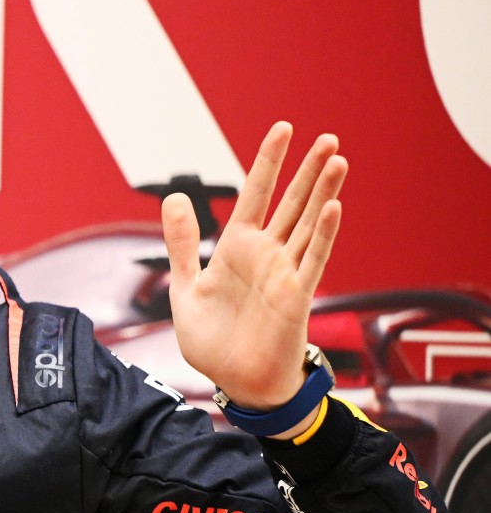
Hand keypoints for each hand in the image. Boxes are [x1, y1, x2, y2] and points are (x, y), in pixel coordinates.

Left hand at [162, 122, 346, 421]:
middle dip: (307, 170)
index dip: (267, 163)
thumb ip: (182, 244)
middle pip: (290, 203)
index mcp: (237, 248)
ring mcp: (283, 273)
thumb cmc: (213, 340)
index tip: (282, 130)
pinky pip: (311, 260)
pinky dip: (321, 234)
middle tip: (326, 137)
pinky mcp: (296, 297)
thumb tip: (174, 198)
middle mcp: (265, 255)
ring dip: (323, 193)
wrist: (233, 382)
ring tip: (338, 158)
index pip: (254, 195)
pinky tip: (333, 207)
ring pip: (307, 224)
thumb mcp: (186, 286)